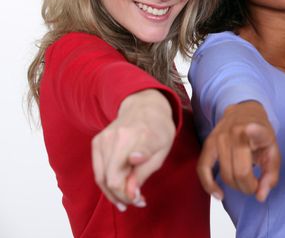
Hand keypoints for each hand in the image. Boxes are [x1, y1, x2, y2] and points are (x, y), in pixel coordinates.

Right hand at [91, 89, 174, 210]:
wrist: (145, 107)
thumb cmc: (158, 130)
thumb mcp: (162, 151)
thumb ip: (145, 172)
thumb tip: (131, 192)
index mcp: (141, 136)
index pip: (127, 170)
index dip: (130, 190)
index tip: (140, 199)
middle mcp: (118, 137)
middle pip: (111, 179)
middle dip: (123, 196)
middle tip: (138, 202)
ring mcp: (104, 138)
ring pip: (101, 178)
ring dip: (114, 194)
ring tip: (129, 200)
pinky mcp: (96, 142)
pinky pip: (98, 171)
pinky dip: (107, 184)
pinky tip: (118, 191)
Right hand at [197, 101, 280, 201]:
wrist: (243, 112)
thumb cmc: (260, 136)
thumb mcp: (272, 151)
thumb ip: (270, 175)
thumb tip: (260, 197)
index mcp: (257, 130)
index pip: (254, 130)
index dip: (253, 131)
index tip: (249, 129)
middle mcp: (236, 132)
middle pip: (240, 171)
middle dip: (249, 187)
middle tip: (254, 186)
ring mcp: (219, 137)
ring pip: (225, 174)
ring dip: (235, 186)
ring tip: (243, 185)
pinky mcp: (207, 143)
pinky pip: (203, 168)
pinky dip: (209, 185)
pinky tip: (218, 194)